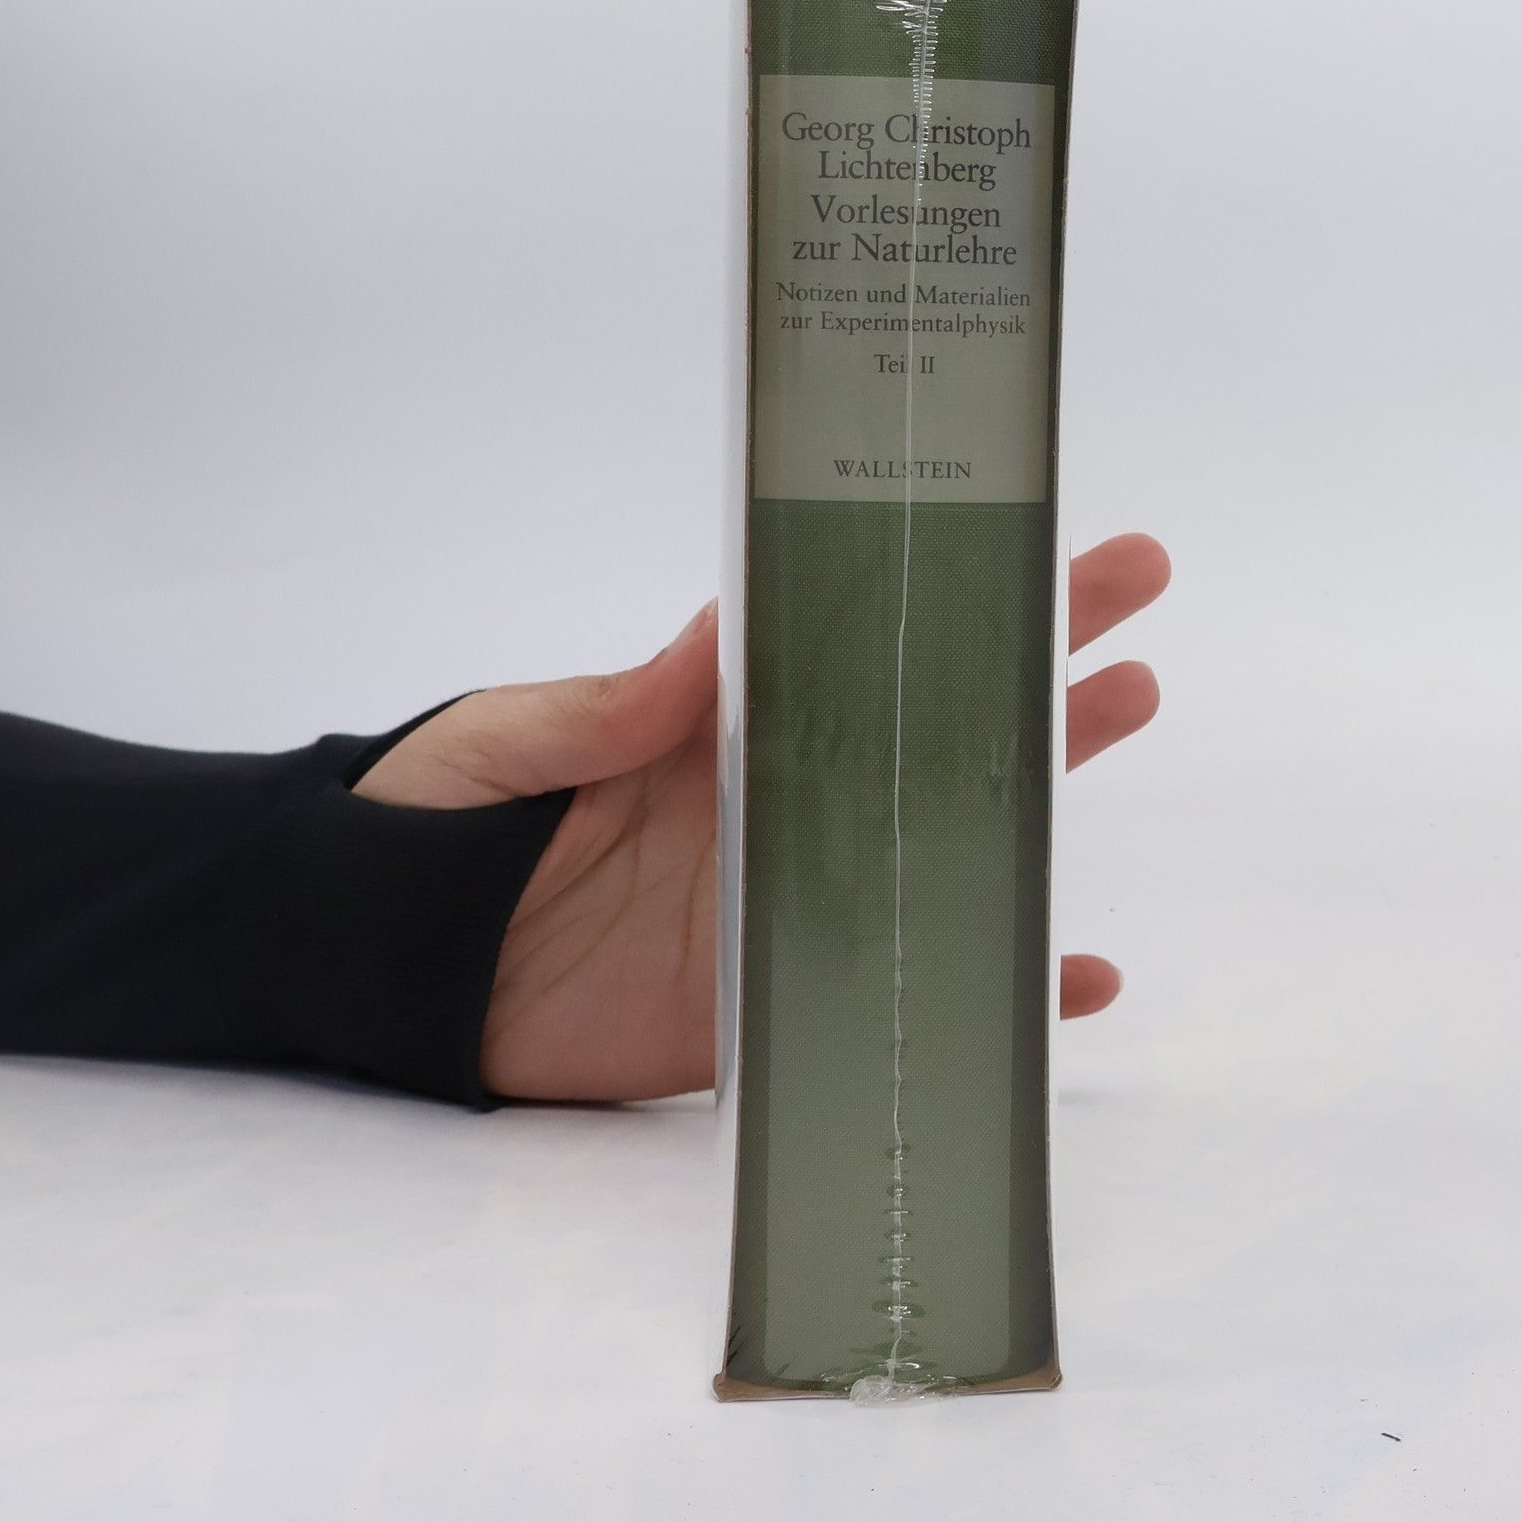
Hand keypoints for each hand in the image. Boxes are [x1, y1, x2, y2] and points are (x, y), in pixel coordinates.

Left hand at [354, 533, 1171, 1100]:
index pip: (847, 635)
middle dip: (1028, 643)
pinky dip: (991, 990)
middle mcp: (774, 795)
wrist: (390, 975)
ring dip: (1034, 780)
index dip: (930, 580)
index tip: (1023, 520)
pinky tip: (1076, 976)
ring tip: (1127, 701)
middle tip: (1131, 580)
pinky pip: (897, 991)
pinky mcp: (771, 1002)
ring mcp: (785, 895)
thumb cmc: (427, 827)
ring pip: (938, 833)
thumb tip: (719, 632)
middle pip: (925, 714)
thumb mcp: (507, 741)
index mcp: (714, 719)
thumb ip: (606, 704)